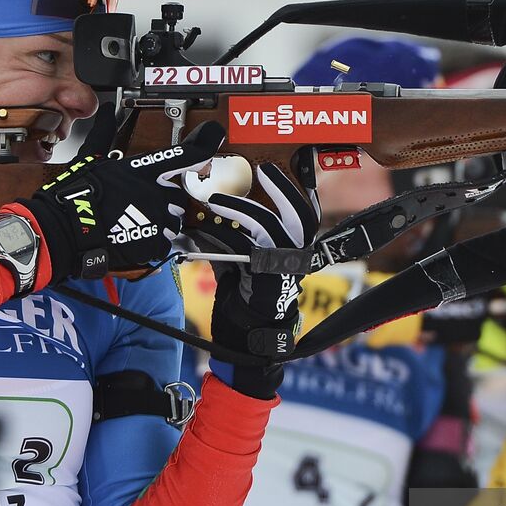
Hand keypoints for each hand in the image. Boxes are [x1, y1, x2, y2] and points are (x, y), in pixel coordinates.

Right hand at [24, 123, 223, 283]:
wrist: (68, 229)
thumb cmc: (78, 193)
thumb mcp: (91, 157)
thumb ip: (104, 132)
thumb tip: (105, 111)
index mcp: (145, 170)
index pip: (184, 154)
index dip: (204, 143)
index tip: (214, 135)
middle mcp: (157, 193)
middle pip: (177, 195)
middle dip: (163, 200)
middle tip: (139, 204)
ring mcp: (158, 219)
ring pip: (172, 221)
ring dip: (158, 222)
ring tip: (132, 222)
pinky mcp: (154, 242)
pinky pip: (163, 242)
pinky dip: (151, 241)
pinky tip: (132, 236)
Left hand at [192, 163, 318, 397]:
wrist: (246, 336)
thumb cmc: (245, 300)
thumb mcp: (239, 261)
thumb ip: (231, 238)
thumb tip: (209, 214)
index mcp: (294, 251)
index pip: (304, 214)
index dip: (294, 190)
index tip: (278, 169)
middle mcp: (296, 258)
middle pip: (301, 215)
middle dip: (282, 190)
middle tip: (263, 170)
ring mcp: (283, 268)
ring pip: (269, 226)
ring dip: (240, 208)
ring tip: (216, 197)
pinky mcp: (264, 278)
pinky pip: (243, 247)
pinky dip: (219, 235)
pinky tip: (201, 228)